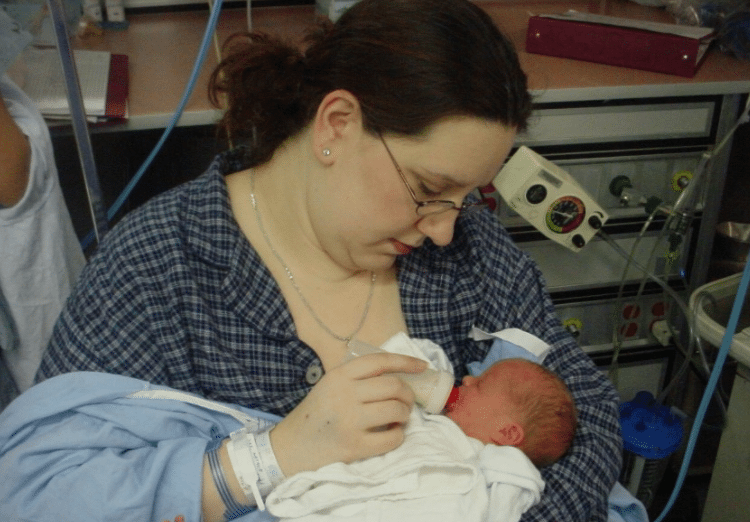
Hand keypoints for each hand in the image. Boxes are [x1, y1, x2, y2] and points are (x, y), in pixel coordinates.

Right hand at [270, 352, 426, 475]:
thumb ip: (356, 378)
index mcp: (339, 375)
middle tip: (406, 401)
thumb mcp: (330, 386)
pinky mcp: (354, 446)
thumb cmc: (316, 415)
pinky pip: (392, 438)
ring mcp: (349, 421)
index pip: (380, 361)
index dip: (405, 361)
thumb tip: (398, 374)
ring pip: (396, 410)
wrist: (290, 447)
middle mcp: (344, 394)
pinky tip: (391, 434)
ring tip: (399, 418)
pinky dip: (398, 436)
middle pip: (393, 386)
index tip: (422, 366)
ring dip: (405, 414)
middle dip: (407, 393)